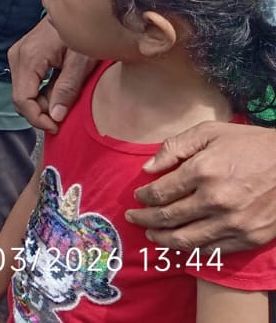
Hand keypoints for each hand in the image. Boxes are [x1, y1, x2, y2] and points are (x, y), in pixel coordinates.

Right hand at [9, 16, 92, 133]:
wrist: (75, 8)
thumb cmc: (82, 32)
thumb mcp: (81, 62)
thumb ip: (67, 88)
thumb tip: (55, 116)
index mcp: (29, 58)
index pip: (22, 99)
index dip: (37, 118)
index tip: (57, 127)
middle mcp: (17, 56)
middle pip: (20, 97)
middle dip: (40, 112)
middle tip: (63, 117)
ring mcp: (17, 55)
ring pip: (22, 92)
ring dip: (40, 103)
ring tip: (63, 103)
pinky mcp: (22, 56)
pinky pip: (26, 83)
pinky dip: (39, 93)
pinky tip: (57, 92)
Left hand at [127, 123, 275, 251]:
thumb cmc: (248, 144)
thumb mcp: (208, 132)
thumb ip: (174, 148)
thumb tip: (147, 168)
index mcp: (202, 171)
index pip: (160, 192)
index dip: (143, 197)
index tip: (137, 197)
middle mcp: (215, 200)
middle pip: (168, 217)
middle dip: (145, 219)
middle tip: (133, 219)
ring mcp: (233, 222)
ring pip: (187, 239)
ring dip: (163, 239)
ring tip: (151, 236)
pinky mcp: (249, 238)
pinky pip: (213, 250)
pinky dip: (192, 250)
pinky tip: (181, 245)